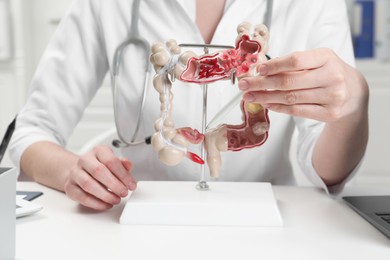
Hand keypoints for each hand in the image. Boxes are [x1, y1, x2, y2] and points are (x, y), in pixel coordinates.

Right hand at [64, 145, 136, 210]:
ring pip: (88, 184)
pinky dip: (96, 203)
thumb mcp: (113, 161)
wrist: (80, 170)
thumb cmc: (100, 166)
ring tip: (116, 200)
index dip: (123, 175)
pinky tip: (106, 204)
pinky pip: (82, 197)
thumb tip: (128, 165)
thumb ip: (122, 164)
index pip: (111, 161)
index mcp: (98, 151)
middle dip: (114, 185)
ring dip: (105, 195)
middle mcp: (84, 160)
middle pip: (98, 171)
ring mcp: (75, 173)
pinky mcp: (69, 187)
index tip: (131, 185)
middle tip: (124, 193)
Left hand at [238, 48, 368, 122]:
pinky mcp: (329, 113)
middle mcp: (332, 76)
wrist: (353, 93)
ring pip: (290, 98)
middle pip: (289, 82)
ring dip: (266, 97)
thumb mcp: (316, 61)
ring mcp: (332, 97)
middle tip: (243, 85)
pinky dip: (278, 107)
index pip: (296, 61)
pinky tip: (266, 103)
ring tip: (249, 96)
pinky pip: (296, 111)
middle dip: (261, 84)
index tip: (257, 70)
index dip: (274, 66)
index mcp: (326, 58)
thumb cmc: (327, 72)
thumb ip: (293, 63)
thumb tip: (261, 70)